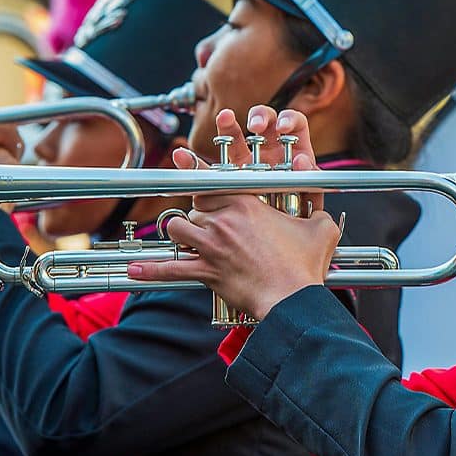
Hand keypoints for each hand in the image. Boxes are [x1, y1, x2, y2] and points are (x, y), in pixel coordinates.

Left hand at [128, 107, 338, 319]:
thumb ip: (319, 202)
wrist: (292, 298)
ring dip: (179, 232)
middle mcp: (224, 220)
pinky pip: (170, 269)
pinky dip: (151, 270)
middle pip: (194, 205)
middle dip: (196, 209)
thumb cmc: (306, 265)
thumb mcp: (321, 228)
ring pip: (178, 229)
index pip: (213, 178)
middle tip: (201, 213)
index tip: (181, 157)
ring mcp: (211, 246)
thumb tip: (319, 187)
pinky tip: (134, 271)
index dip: (194, 167)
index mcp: (247, 204)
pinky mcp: (206, 271)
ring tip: (185, 236)